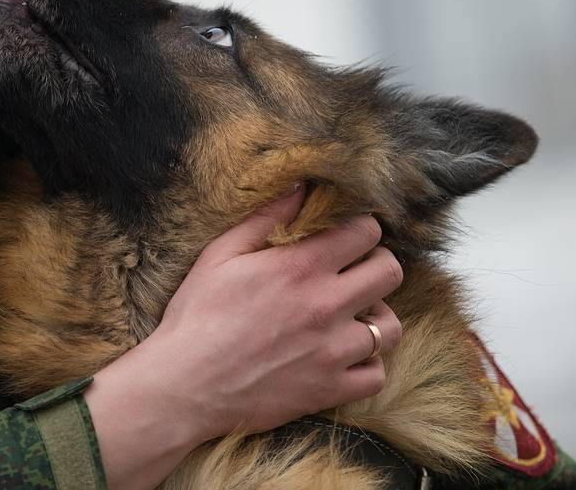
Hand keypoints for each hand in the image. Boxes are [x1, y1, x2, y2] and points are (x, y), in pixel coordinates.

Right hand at [84, 188, 403, 489]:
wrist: (185, 385)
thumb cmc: (197, 316)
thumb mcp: (220, 255)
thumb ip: (264, 218)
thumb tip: (298, 187)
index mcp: (300, 267)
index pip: (365, 232)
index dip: (359, 228)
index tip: (345, 235)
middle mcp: (326, 305)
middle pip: (390, 272)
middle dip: (376, 264)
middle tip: (354, 271)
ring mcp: (333, 350)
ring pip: (390, 327)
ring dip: (376, 317)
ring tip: (352, 316)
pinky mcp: (330, 389)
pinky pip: (376, 374)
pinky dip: (366, 365)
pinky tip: (344, 356)